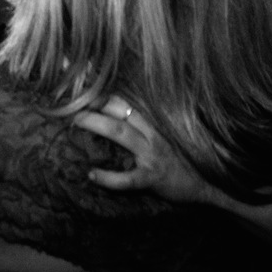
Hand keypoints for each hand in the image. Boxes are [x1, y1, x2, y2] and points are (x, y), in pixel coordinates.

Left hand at [74, 94, 217, 203]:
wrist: (199, 188)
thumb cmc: (173, 164)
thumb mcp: (156, 142)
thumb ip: (136, 130)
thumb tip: (106, 119)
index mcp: (150, 127)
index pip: (125, 104)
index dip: (104, 93)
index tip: (84, 82)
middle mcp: (150, 137)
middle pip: (120, 114)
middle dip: (96, 105)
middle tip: (71, 100)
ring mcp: (151, 156)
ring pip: (122, 135)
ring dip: (98, 125)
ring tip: (75, 122)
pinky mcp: (152, 179)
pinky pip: (129, 178)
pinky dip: (109, 177)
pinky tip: (92, 175)